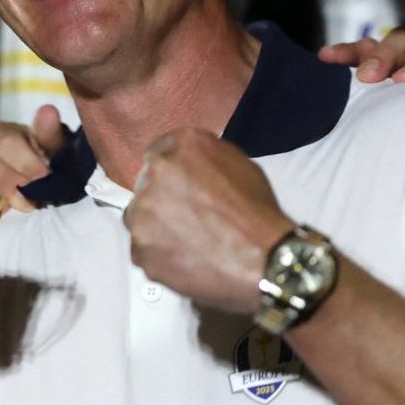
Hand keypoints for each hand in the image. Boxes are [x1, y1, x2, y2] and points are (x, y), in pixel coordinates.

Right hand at [0, 105, 69, 212]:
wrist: (44, 191)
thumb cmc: (49, 168)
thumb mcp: (57, 152)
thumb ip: (51, 134)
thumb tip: (48, 111)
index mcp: (5, 133)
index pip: (5, 141)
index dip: (24, 161)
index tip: (43, 178)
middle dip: (5, 181)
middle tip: (29, 200)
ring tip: (11, 207)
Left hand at [124, 129, 292, 312]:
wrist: (264, 260)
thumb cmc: (258, 214)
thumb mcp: (240, 165)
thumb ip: (205, 159)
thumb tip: (191, 166)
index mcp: (183, 145)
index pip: (160, 153)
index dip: (171, 175)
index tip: (179, 189)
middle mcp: (156, 172)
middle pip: (146, 185)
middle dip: (162, 200)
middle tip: (187, 219)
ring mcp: (143, 211)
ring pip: (139, 218)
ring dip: (157, 227)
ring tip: (188, 242)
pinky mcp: (140, 248)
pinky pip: (143, 250)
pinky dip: (159, 255)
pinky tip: (185, 259)